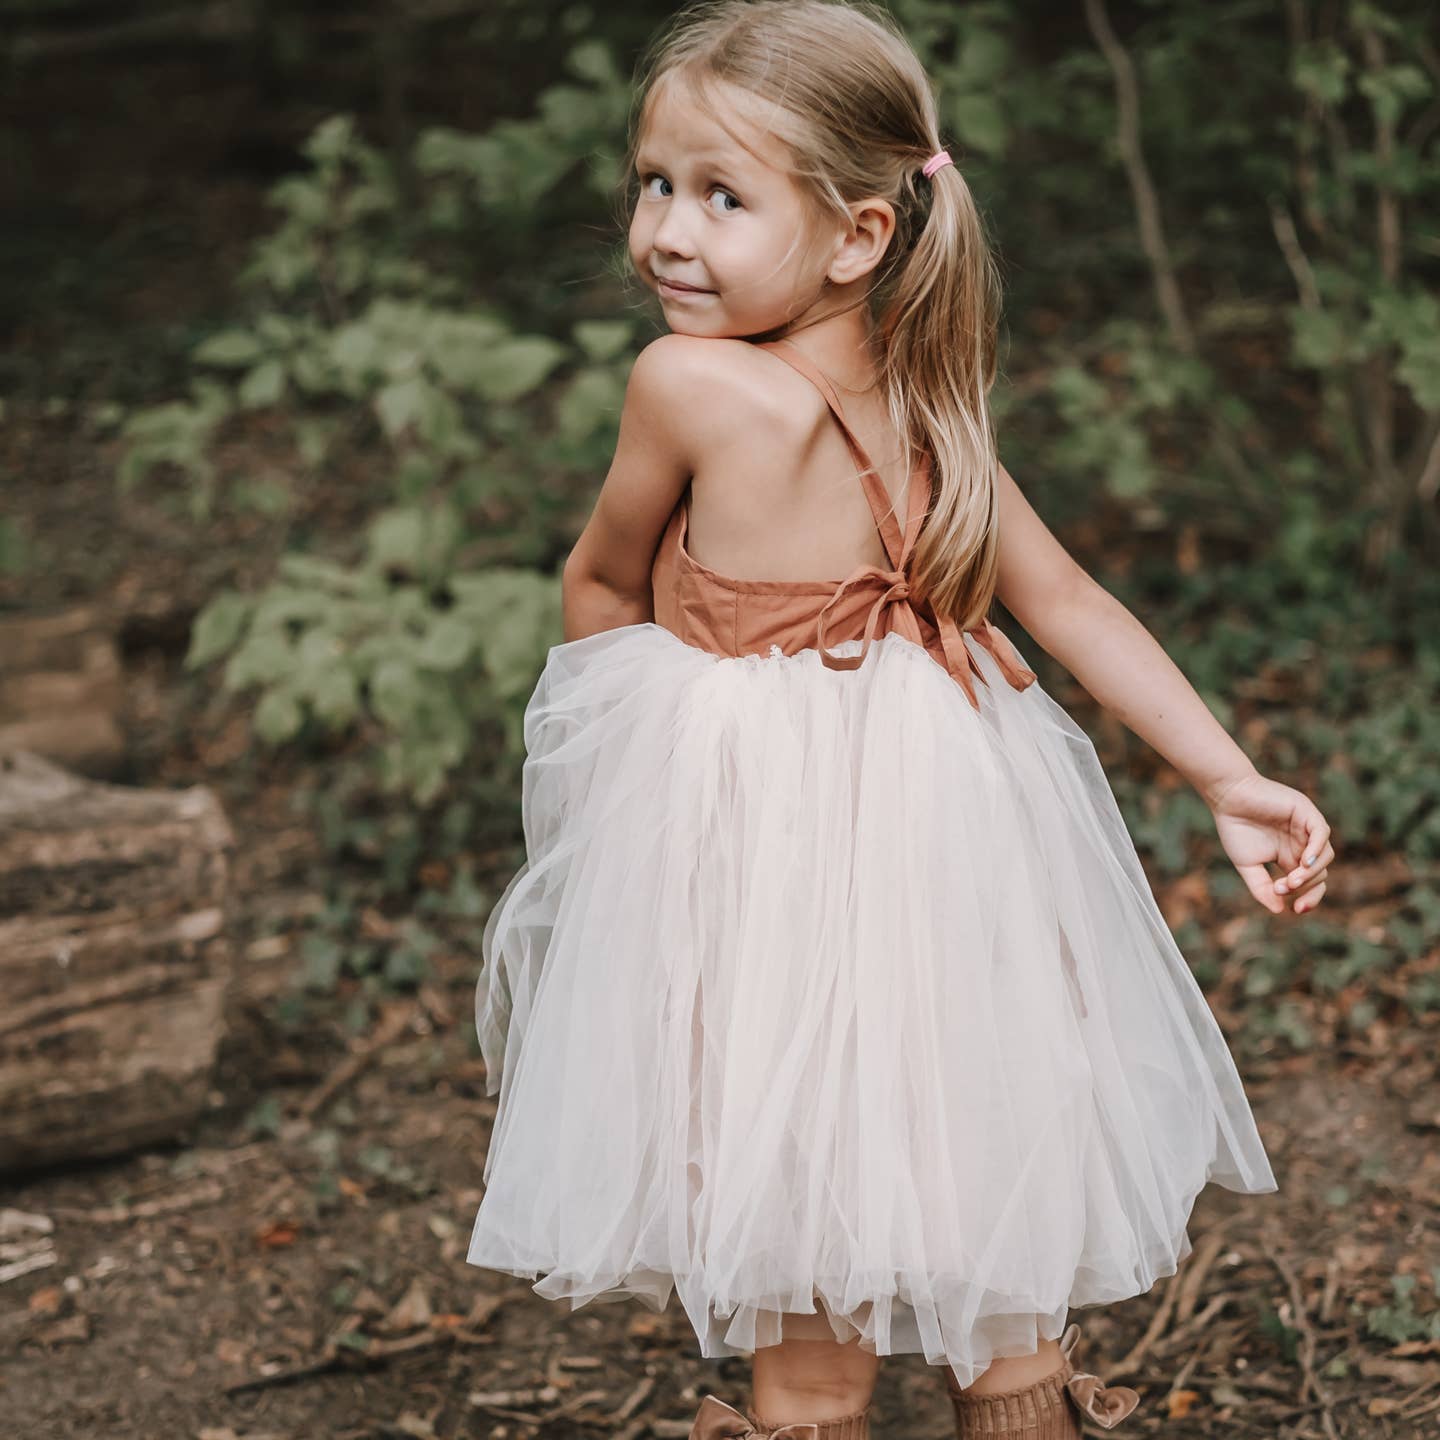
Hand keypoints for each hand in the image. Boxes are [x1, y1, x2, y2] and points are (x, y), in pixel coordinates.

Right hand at [1207, 771, 1333, 914]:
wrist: (1227, 798)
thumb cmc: (1235, 829)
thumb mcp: (1248, 866)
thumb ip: (1262, 888)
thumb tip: (1279, 910)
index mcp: (1289, 857)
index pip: (1310, 883)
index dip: (1308, 898)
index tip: (1296, 910)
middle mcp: (1302, 844)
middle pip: (1321, 873)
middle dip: (1306, 887)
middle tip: (1282, 888)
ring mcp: (1306, 828)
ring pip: (1325, 856)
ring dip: (1311, 872)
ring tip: (1291, 880)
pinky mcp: (1306, 812)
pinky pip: (1322, 834)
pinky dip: (1317, 849)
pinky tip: (1304, 862)